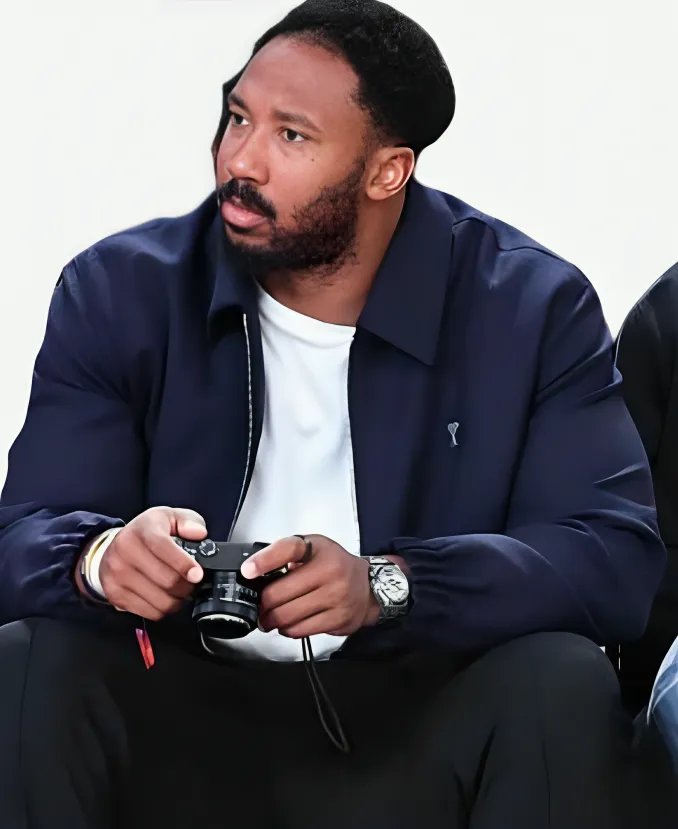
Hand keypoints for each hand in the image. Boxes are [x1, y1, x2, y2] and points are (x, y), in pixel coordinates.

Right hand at [79, 506, 206, 619]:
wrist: (112, 546)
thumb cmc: (146, 533)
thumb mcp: (168, 517)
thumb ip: (188, 521)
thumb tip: (199, 533)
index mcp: (142, 530)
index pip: (163, 548)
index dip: (183, 564)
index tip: (197, 574)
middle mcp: (125, 551)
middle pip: (166, 580)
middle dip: (187, 586)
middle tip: (193, 583)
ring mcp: (117, 575)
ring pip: (159, 601)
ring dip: (177, 600)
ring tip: (180, 591)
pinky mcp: (115, 594)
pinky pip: (149, 612)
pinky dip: (163, 609)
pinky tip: (165, 598)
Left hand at [240, 535, 380, 638]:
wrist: (368, 586)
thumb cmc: (335, 565)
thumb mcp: (312, 548)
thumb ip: (285, 554)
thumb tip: (254, 572)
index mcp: (318, 549)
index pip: (287, 550)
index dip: (264, 560)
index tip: (248, 571)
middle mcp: (329, 571)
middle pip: (279, 594)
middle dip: (262, 604)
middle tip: (259, 606)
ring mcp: (336, 596)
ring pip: (287, 616)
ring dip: (272, 620)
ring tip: (270, 617)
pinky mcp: (338, 619)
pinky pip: (301, 630)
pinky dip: (288, 629)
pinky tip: (289, 623)